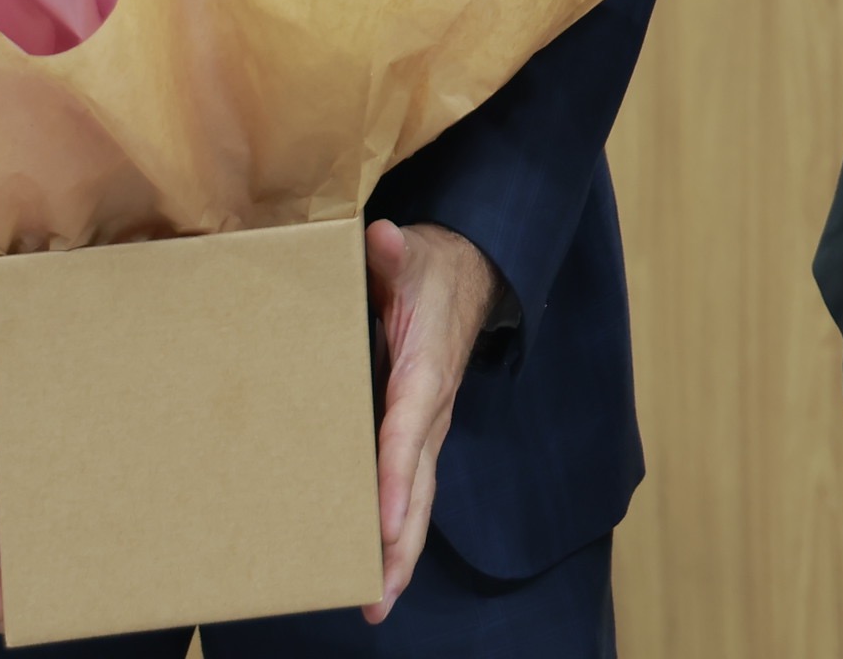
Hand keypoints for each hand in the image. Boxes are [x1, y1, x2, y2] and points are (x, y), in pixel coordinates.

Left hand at [363, 220, 495, 620]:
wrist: (469, 274)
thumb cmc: (432, 268)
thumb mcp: (412, 253)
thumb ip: (394, 252)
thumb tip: (381, 239)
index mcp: (425, 370)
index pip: (409, 430)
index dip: (397, 476)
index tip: (384, 521)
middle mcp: (431, 411)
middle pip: (420, 487)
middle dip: (401, 542)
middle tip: (377, 595)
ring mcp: (427, 429)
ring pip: (418, 500)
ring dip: (398, 552)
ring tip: (373, 603)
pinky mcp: (417, 436)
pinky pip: (409, 491)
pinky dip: (396, 533)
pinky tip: (373, 567)